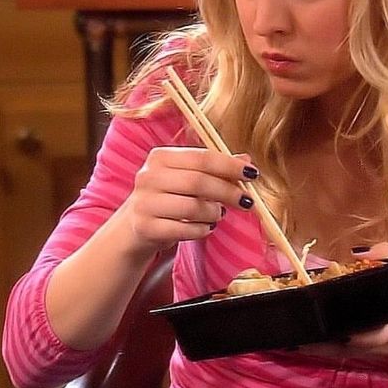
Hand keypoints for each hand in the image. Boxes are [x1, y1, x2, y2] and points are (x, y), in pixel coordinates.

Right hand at [117, 146, 257, 258]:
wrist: (135, 226)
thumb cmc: (169, 197)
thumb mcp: (189, 178)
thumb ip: (217, 168)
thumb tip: (246, 160)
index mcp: (161, 157)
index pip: (202, 157)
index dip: (230, 166)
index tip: (252, 174)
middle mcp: (148, 176)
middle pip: (198, 182)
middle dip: (228, 192)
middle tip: (246, 201)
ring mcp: (144, 203)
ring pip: (192, 207)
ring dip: (214, 213)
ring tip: (218, 214)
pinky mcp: (145, 227)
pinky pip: (184, 230)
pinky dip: (202, 230)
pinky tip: (206, 227)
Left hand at [300, 242, 387, 358]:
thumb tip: (358, 253)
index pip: (381, 335)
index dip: (364, 337)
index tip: (348, 335)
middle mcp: (383, 343)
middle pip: (352, 348)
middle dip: (328, 345)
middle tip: (303, 337)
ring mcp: (373, 349)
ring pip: (343, 353)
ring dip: (319, 349)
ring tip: (294, 339)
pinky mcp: (365, 349)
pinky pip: (342, 351)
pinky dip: (323, 347)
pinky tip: (302, 339)